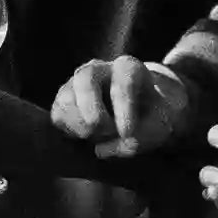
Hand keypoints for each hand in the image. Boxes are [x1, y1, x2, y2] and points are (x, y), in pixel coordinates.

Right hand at [51, 56, 191, 158]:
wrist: (137, 114)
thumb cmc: (150, 117)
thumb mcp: (159, 126)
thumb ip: (140, 136)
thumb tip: (102, 149)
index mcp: (128, 68)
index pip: (123, 83)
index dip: (124, 109)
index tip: (128, 133)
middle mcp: (97, 68)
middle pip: (85, 79)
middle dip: (93, 111)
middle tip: (105, 132)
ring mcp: (75, 82)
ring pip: (67, 101)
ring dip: (83, 126)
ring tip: (103, 135)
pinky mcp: (62, 101)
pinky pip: (58, 117)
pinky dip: (72, 132)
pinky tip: (89, 136)